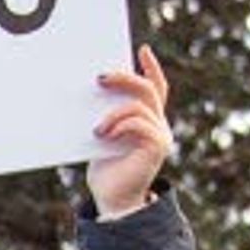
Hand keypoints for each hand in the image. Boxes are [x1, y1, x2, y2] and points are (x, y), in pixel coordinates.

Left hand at [86, 45, 173, 219]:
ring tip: (97, 128)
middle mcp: (158, 124)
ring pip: (140, 105)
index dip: (151, 67)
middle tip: (100, 77)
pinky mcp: (156, 147)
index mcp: (147, 119)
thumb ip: (105, 115)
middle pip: (147, 89)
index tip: (142, 49)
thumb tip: (90, 90)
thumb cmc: (105, 169)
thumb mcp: (103, 135)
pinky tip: (103, 135)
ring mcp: (160, 135)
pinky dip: (119, 125)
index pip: (155, 87)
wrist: (112, 200)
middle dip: (124, 78)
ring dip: (114, 112)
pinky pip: (139, 124)